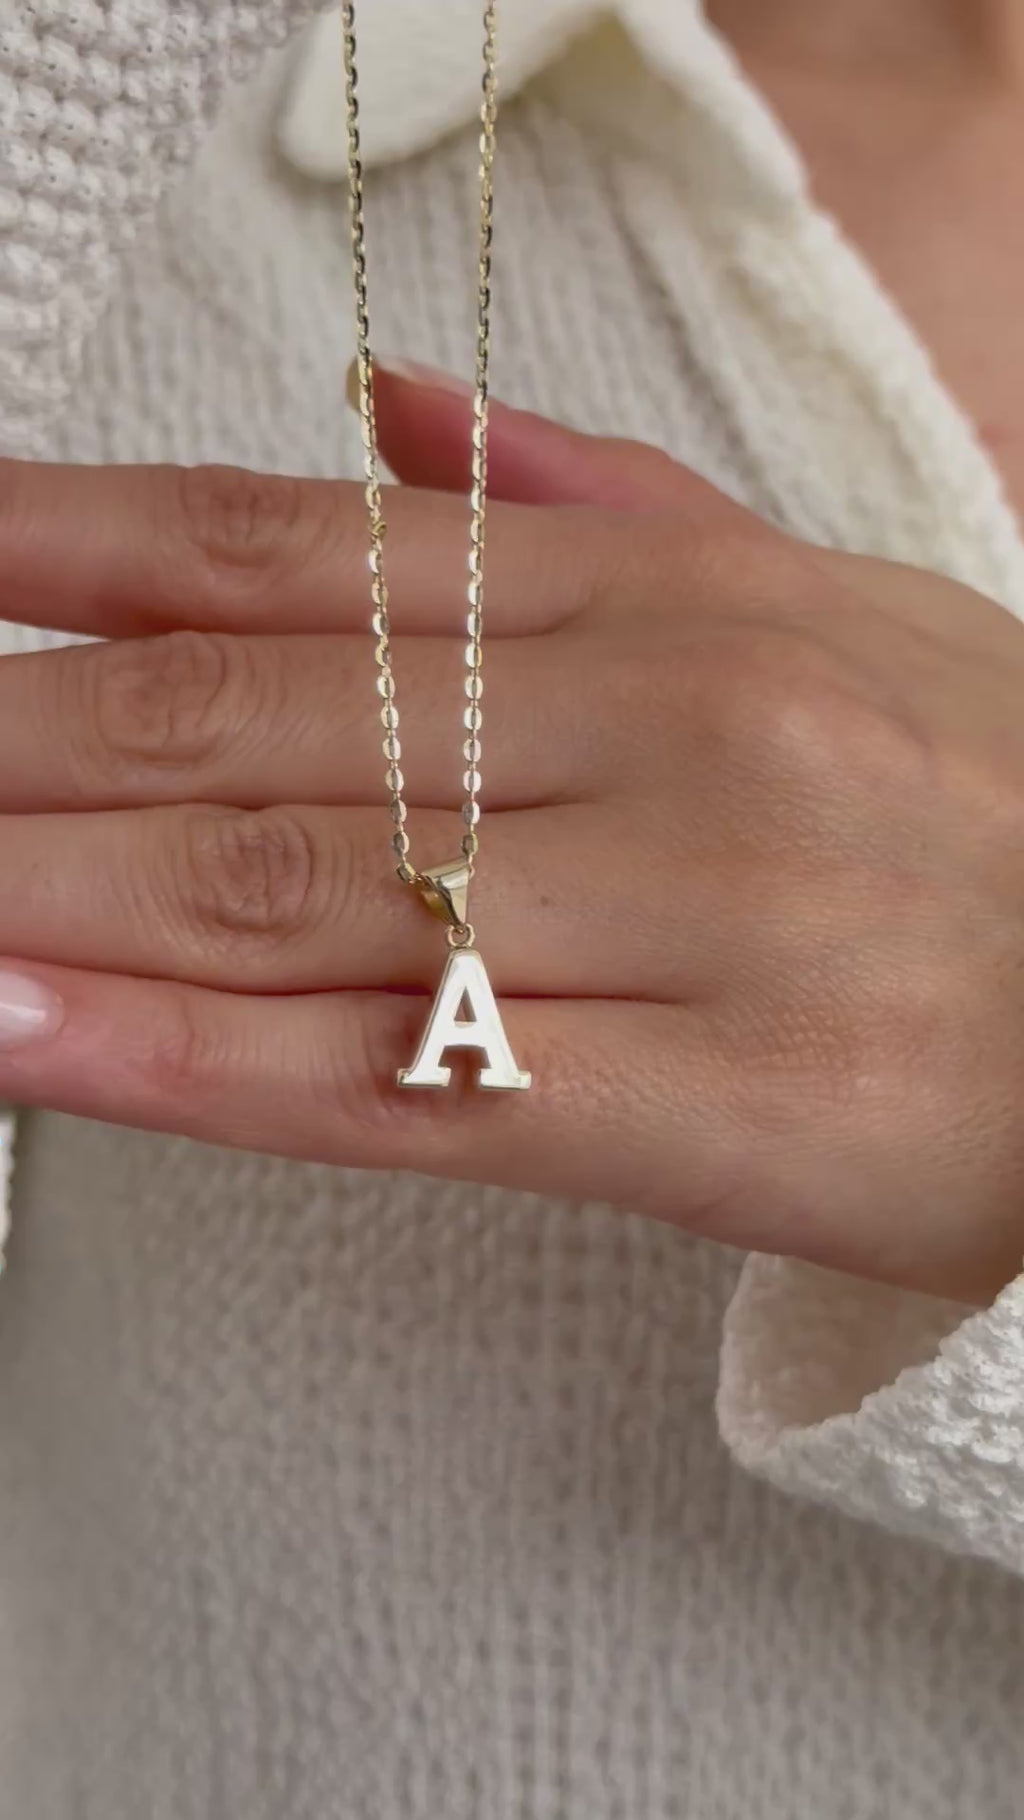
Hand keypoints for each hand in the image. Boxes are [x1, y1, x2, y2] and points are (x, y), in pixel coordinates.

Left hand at [1, 371, 1023, 1304]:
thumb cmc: (996, 817)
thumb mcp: (833, 613)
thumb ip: (601, 521)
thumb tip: (397, 433)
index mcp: (669, 605)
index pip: (299, 553)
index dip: (76, 548)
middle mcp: (664, 731)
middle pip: (258, 723)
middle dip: (20, 738)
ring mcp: (694, 913)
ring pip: (299, 892)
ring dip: (51, 887)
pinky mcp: (730, 1104)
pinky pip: (410, 1083)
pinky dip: (191, 1064)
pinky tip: (29, 1034)